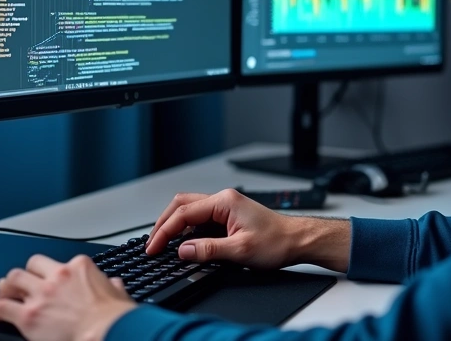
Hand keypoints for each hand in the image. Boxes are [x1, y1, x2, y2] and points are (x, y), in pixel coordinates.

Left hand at [0, 254, 135, 340]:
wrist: (108, 331)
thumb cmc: (115, 317)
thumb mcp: (118, 294)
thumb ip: (111, 286)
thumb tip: (114, 285)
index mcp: (79, 267)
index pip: (59, 263)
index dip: (52, 272)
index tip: (50, 279)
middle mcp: (57, 276)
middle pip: (31, 265)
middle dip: (25, 273)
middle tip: (20, 283)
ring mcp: (41, 295)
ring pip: (13, 279)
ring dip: (7, 287)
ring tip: (3, 294)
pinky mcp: (28, 315)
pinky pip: (2, 307)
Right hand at [145, 188, 297, 268]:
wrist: (298, 241)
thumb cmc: (277, 241)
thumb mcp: (240, 250)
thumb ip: (208, 250)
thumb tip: (182, 251)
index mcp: (224, 202)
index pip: (183, 213)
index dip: (164, 232)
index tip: (153, 247)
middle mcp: (223, 200)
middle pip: (181, 205)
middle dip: (163, 224)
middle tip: (152, 244)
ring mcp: (225, 208)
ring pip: (189, 211)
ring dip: (174, 226)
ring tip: (162, 244)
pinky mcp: (228, 217)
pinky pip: (200, 219)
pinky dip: (187, 230)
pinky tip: (183, 243)